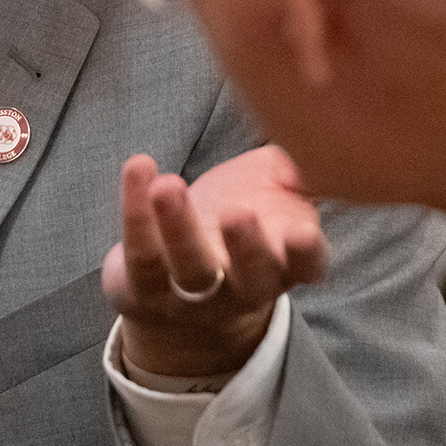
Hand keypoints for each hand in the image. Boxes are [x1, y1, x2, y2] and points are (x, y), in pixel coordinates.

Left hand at [104, 146, 325, 378]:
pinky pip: (140, 252)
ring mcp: (191, 295)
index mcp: (284, 265)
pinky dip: (136, 210)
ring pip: (188, 268)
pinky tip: (138, 168)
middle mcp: (242, 288)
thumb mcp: (277, 193)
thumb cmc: (239, 222)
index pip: (305, 267)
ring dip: (179, 226)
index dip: (306, 253)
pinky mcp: (144, 288)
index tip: (303, 232)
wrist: (180, 285)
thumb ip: (298, 172)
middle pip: (250, 277)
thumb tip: (309, 150)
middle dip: (246, 248)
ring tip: (168, 185)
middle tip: (237, 213)